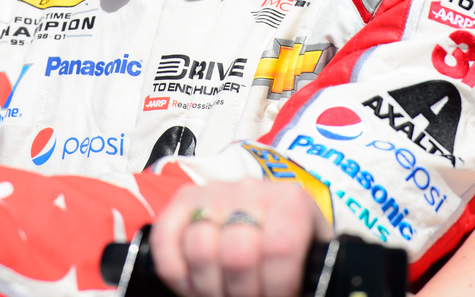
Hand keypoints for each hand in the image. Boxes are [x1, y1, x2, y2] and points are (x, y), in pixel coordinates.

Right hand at [150, 179, 332, 296]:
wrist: (279, 225)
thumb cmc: (295, 253)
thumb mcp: (309, 263)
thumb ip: (302, 279)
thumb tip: (295, 291)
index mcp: (291, 203)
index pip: (279, 248)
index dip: (275, 288)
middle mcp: (251, 190)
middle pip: (237, 254)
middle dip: (239, 293)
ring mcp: (215, 191)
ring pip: (200, 249)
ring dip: (208, 287)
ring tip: (222, 294)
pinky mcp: (185, 199)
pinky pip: (165, 237)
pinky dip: (174, 271)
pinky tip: (191, 286)